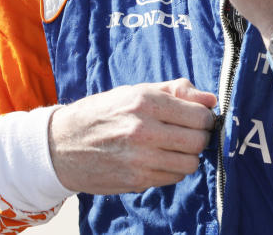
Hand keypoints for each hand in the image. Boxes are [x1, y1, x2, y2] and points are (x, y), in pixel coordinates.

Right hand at [48, 78, 216, 194]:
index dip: (205, 118)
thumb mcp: (136, 91)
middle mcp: (143, 131)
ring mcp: (140, 159)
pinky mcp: (136, 180)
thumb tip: (211, 100)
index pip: (199, 116)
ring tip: (173, 147)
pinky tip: (159, 159)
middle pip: (198, 141)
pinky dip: (173, 169)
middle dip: (199, 137)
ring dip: (188, 156)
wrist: (61, 145)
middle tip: (188, 134)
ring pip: (190, 163)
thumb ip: (177, 91)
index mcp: (145, 102)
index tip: (198, 118)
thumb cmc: (103, 113)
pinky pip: (174, 177)